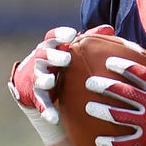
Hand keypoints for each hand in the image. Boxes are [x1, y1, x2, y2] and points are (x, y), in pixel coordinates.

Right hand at [8, 26, 78, 143]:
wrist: (39, 86)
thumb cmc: (62, 65)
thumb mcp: (73, 51)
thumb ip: (88, 39)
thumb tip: (109, 28)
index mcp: (50, 49)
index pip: (52, 38)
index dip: (60, 35)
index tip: (72, 34)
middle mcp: (41, 62)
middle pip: (43, 55)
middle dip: (53, 56)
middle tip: (66, 58)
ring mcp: (37, 79)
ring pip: (38, 78)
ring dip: (44, 79)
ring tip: (50, 81)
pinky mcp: (36, 97)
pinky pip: (41, 104)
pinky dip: (47, 110)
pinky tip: (54, 117)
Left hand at [84, 53, 145, 145]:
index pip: (136, 72)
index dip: (121, 65)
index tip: (108, 62)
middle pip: (120, 91)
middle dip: (102, 86)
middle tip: (89, 83)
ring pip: (117, 115)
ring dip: (101, 111)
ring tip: (88, 108)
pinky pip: (125, 143)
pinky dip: (111, 143)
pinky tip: (98, 141)